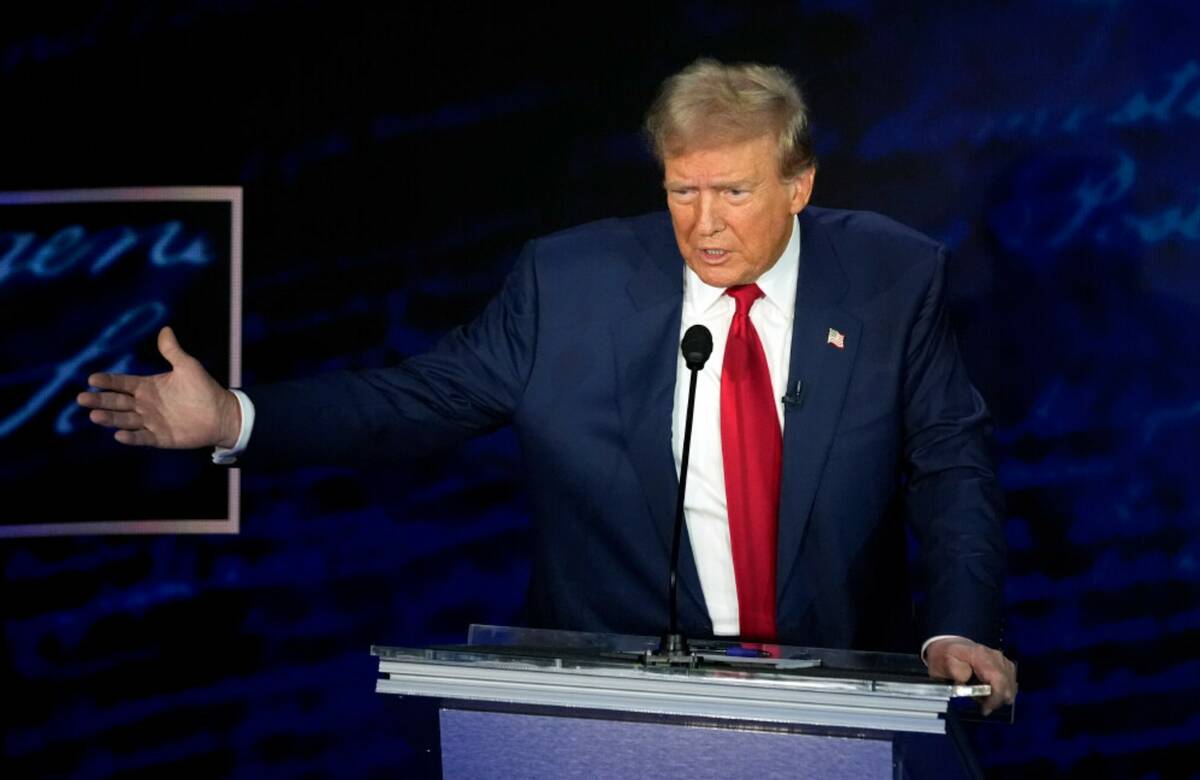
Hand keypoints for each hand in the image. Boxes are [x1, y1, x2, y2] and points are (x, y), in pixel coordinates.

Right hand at [76, 326, 240, 448]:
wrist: (222, 414)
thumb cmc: (204, 388)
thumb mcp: (188, 366)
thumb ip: (173, 351)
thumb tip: (165, 329)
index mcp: (147, 387)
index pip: (122, 383)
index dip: (107, 381)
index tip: (92, 379)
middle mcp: (145, 405)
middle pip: (117, 402)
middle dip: (100, 400)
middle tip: (82, 399)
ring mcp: (151, 422)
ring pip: (125, 420)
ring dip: (110, 418)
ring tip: (94, 416)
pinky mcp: (160, 437)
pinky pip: (142, 438)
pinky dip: (131, 437)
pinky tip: (119, 435)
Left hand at [925, 637, 1016, 715]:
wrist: (948, 646)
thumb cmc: (945, 656)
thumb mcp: (944, 663)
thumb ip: (956, 672)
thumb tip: (968, 679)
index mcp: (980, 655)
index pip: (998, 680)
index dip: (995, 698)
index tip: (985, 709)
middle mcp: (995, 656)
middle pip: (1007, 685)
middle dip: (996, 700)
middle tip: (981, 704)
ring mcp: (1001, 660)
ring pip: (1011, 686)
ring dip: (999, 696)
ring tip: (982, 696)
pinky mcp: (1004, 664)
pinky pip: (1010, 682)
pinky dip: (1002, 691)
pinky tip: (989, 691)